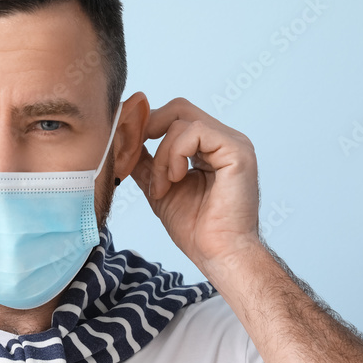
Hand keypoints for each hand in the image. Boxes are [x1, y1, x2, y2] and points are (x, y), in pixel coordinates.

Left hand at [129, 97, 261, 275]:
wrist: (217, 253)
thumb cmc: (196, 228)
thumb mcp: (159, 188)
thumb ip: (146, 164)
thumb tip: (124, 144)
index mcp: (208, 147)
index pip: (173, 116)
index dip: (146, 126)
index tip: (126, 148)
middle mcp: (222, 140)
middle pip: (178, 108)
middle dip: (148, 130)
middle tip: (136, 158)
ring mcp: (232, 143)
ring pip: (182, 120)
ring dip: (161, 155)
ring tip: (162, 186)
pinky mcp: (237, 150)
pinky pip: (195, 131)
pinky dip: (175, 154)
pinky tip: (176, 179)